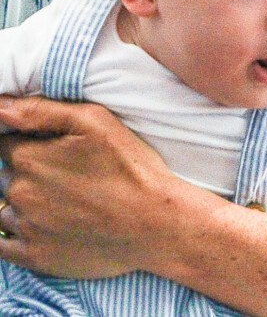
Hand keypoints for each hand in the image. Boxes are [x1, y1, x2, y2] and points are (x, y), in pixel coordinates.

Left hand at [0, 94, 179, 277]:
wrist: (154, 223)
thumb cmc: (130, 167)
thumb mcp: (95, 121)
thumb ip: (41, 111)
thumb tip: (1, 107)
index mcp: (30, 158)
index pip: (5, 142)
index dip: (26, 140)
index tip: (49, 147)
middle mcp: (20, 193)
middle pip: (5, 175)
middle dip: (25, 170)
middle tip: (64, 173)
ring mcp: (26, 228)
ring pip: (4, 208)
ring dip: (21, 201)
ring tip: (59, 199)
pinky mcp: (35, 257)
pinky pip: (4, 245)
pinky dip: (16, 233)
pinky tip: (42, 224)